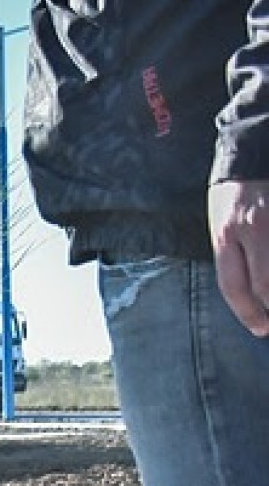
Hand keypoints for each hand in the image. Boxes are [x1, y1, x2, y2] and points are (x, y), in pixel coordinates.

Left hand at [207, 180, 268, 336]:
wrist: (252, 156)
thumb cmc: (232, 196)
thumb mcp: (221, 226)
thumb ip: (232, 256)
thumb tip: (250, 295)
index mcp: (225, 235)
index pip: (234, 286)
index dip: (247, 313)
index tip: (259, 329)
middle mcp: (253, 231)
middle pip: (265, 285)